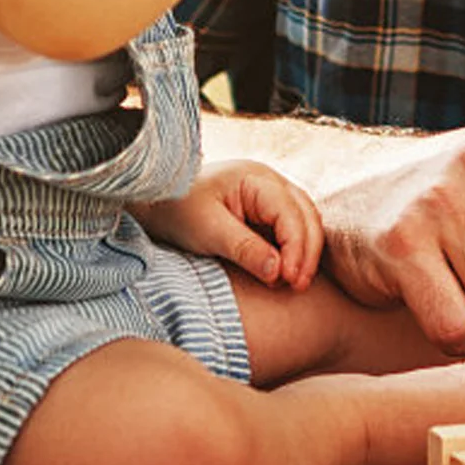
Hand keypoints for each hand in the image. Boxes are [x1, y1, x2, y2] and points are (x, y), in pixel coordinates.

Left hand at [130, 159, 321, 288]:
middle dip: (307, 251)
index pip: (291, 213)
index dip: (297, 247)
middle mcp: (270, 182)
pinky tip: (287, 271)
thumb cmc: (179, 209)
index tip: (290, 279)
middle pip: (306, 215)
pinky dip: (294, 249)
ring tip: (295, 283)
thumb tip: (279, 272)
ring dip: (304, 251)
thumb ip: (245, 248)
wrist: (156, 201)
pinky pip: (291, 228)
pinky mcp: (265, 210)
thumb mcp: (208, 230)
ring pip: (304, 221)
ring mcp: (270, 194)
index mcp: (257, 178)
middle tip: (298, 286)